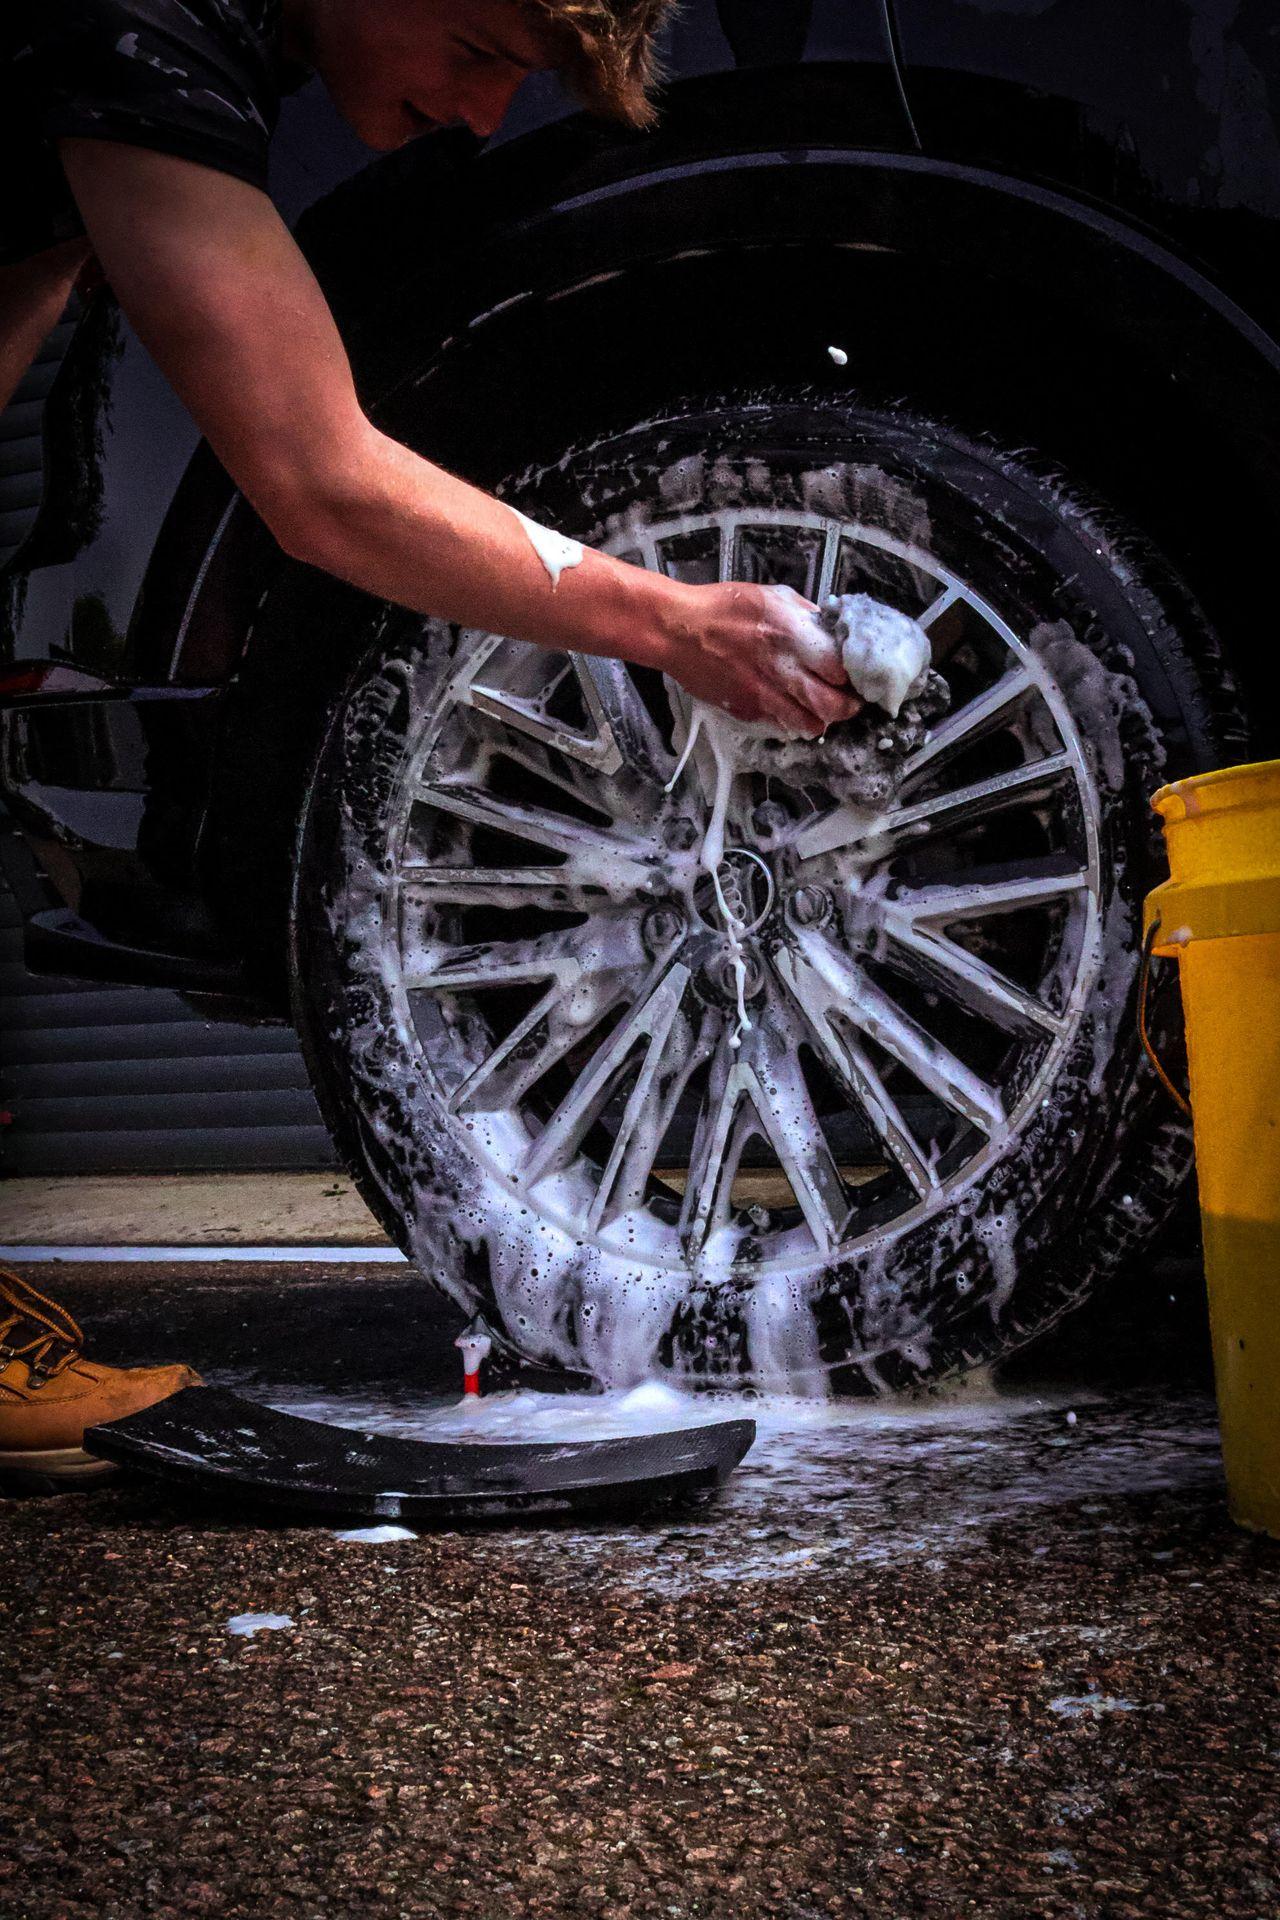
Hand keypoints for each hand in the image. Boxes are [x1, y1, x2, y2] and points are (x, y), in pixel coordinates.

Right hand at [662, 581, 862, 736]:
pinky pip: (783, 726)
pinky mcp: (748, 710)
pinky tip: (793, 708)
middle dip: (847, 707)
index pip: (840, 668)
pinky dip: (794, 722)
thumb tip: (833, 632)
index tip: (855, 674)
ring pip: (811, 724)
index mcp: (791, 634)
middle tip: (849, 700)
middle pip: (832, 705)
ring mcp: (764, 694)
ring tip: (822, 708)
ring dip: (822, 719)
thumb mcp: (773, 596)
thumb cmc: (723, 608)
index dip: (853, 675)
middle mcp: (781, 667)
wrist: (678, 630)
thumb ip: (806, 616)